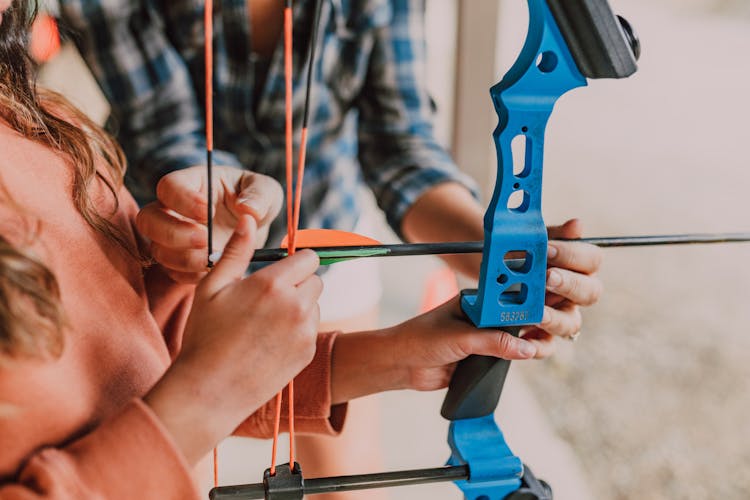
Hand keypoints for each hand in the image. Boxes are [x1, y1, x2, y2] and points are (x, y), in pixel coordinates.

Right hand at [136, 166, 282, 282]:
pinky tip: (213, 272)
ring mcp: (172, 238)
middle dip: (173, 233)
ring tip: (214, 259)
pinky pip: (172, 272)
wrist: (256, 230)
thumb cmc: (258, 201)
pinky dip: (191, 276)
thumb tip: (247, 210)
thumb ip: (260, 195)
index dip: (182, 200)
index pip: (169, 186)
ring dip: (183, 258)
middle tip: (206, 240)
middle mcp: (174, 210)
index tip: (208, 212)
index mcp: (193, 183)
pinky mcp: (179, 262)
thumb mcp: (267, 191)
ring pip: (157, 250)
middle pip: (148, 219)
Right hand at [145, 215, 321, 463]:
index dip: (295, 261)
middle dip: (298, 283)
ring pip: (315, 304)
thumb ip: (237, 250)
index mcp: (273, 284)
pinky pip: (312, 329)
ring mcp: (305, 331)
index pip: (309, 257)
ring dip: (299, 306)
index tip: (281, 270)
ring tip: (266, 322)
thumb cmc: (204, 336)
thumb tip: (248, 218)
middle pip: (316, 279)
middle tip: (268, 298)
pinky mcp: (308, 353)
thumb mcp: (212, 287)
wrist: (210, 390)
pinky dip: (298, 330)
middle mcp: (296, 306)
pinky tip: (270, 341)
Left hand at [330, 298, 536, 402]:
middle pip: (520, 316)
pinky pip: (508, 356)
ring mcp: (485, 336)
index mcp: (477, 300)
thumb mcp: (459, 338)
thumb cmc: (421, 339)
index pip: (511, 295)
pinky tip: (532, 356)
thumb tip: (526, 348)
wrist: (401, 364)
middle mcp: (485, 315)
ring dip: (532, 341)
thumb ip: (492, 342)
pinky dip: (521, 357)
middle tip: (551, 327)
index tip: (550, 303)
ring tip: (540, 347)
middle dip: (537, 320)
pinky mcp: (483, 356)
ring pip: (518, 337)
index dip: (532, 299)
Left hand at [521, 219, 602, 356]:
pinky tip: (524, 338)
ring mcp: (562, 317)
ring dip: (554, 317)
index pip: (592, 259)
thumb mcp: (530, 241)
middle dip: (569, 284)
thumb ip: (552, 235)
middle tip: (547, 278)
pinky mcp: (543, 337)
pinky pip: (547, 346)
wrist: (490, 274)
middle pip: (590, 292)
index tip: (549, 250)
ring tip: (536, 312)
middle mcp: (575, 293)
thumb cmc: (517, 255)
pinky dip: (537, 346)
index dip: (573, 255)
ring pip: (571, 323)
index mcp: (578, 266)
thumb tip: (577, 225)